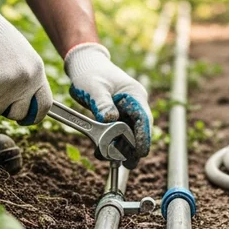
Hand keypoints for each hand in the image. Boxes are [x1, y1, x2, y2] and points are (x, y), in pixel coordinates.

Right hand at [0, 0, 51, 123]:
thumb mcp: (21, 54)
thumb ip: (26, 76)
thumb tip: (27, 101)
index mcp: (36, 71)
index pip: (44, 106)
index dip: (33, 115)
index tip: (25, 118)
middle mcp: (23, 82)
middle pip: (17, 113)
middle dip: (5, 108)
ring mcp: (3, 87)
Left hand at [65, 43, 152, 165]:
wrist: (84, 64)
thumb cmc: (89, 73)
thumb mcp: (94, 88)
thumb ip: (102, 104)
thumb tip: (110, 120)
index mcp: (134, 95)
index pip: (143, 119)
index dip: (143, 137)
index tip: (141, 153)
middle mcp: (134, 103)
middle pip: (139, 130)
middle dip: (133, 147)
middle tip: (127, 164)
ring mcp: (127, 109)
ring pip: (129, 133)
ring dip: (122, 147)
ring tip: (111, 159)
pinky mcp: (118, 114)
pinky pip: (119, 131)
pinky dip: (112, 142)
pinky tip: (103, 151)